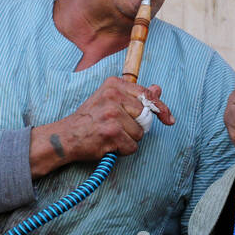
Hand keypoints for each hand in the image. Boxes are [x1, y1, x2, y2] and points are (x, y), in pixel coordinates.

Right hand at [32, 78, 173, 176]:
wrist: (66, 136)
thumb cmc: (89, 119)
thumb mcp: (109, 100)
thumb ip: (134, 95)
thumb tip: (158, 89)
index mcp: (114, 85)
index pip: (147, 95)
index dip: (161, 108)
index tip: (168, 119)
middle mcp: (113, 97)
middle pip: (145, 116)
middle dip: (137, 127)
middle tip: (119, 129)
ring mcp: (112, 115)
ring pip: (140, 133)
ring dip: (129, 140)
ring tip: (111, 136)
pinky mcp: (111, 133)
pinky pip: (132, 146)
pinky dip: (123, 150)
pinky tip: (109, 145)